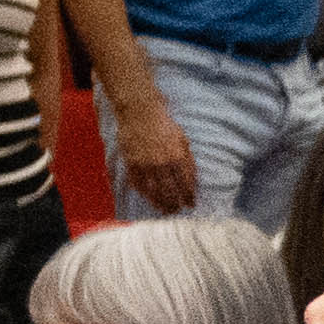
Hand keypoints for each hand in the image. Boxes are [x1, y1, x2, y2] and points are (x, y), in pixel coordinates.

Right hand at [111, 95, 199, 214]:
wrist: (140, 112)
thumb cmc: (165, 125)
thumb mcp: (183, 140)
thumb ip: (188, 160)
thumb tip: (193, 180)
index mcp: (178, 157)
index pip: (186, 184)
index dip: (189, 196)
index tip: (191, 204)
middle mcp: (162, 163)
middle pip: (170, 191)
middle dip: (175, 204)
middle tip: (177, 211)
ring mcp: (145, 164)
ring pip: (154, 191)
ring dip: (160, 203)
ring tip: (165, 210)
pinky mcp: (131, 163)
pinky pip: (138, 184)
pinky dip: (144, 194)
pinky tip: (149, 199)